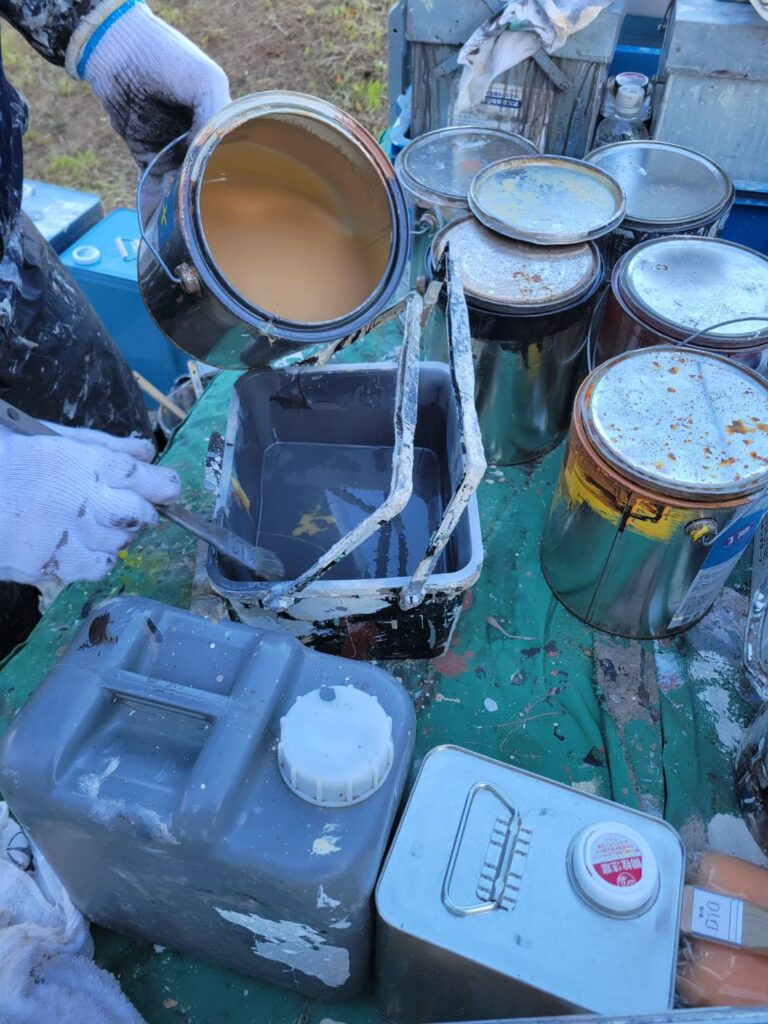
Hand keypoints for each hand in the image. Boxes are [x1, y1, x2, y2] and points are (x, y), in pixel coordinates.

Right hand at [0, 425, 179, 585]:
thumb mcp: (48, 436)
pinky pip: (94, 568)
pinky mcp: (47, 564)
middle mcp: (76, 502)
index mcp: (78, 463)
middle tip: (126, 505)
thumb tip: (146, 454)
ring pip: (120, 544)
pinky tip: (80, 544)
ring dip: (118, 534)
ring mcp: (62, 537)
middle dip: (142, 511)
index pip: (143, 479)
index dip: (163, 485)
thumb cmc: (2, 455)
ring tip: (92, 520)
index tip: (165, 488)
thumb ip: (101, 445)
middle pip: (139, 515)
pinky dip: (97, 557)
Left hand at [67, 1, 229, 214]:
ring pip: (181, 189)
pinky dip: (154, 208)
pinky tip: (158, 230)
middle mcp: (200, 143)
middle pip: (207, 181)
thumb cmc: (166, 59)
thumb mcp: (203, 82)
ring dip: (180, 210)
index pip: (233, 161)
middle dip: (205, 203)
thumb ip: (214, 118)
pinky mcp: (147, 157)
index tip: (231, 204)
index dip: (233, 182)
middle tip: (207, 227)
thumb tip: (211, 161)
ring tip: (183, 233)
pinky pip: (153, 188)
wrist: (116, 51)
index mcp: (220, 126)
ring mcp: (174, 152)